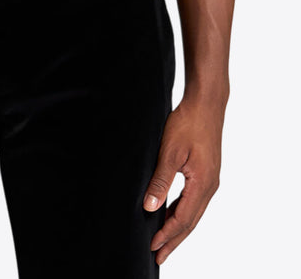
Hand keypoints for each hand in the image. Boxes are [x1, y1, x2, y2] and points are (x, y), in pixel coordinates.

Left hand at [142, 94, 224, 264]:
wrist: (206, 104)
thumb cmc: (188, 123)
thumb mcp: (169, 151)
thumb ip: (160, 180)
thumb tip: (149, 207)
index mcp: (202, 184)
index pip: (183, 219)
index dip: (167, 234)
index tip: (153, 247)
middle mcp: (210, 186)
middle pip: (191, 221)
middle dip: (174, 240)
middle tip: (159, 257)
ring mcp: (210, 180)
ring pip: (193, 212)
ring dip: (178, 228)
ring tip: (164, 241)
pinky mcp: (207, 173)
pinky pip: (195, 200)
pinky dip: (183, 212)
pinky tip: (172, 214)